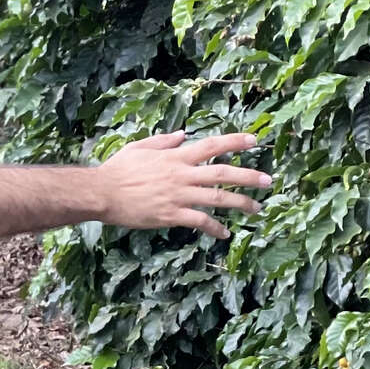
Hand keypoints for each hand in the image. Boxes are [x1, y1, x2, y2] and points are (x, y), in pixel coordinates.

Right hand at [97, 131, 270, 238]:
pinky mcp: (171, 215)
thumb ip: (163, 141)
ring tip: (257, 208)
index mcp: (174, 156)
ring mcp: (178, 195)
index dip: (234, 142)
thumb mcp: (138, 148)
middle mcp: (181, 174)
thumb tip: (183, 135)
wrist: (101, 192)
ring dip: (241, 203)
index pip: (211, 145)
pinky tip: (224, 233)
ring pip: (218, 198)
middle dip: (249, 176)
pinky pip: (200, 222)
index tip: (254, 140)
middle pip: (223, 173)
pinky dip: (215, 228)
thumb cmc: (117, 170)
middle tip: (268, 181)